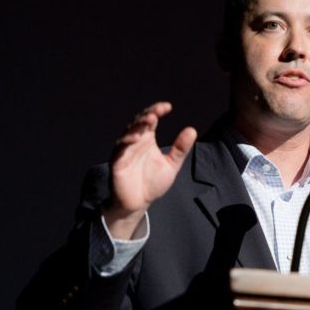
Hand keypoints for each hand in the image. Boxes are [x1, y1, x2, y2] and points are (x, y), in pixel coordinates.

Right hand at [103, 102, 196, 239]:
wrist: (139, 202)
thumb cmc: (153, 182)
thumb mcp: (171, 164)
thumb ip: (180, 149)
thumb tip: (192, 130)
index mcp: (147, 139)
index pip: (151, 119)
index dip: (157, 110)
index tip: (168, 106)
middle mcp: (135, 141)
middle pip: (138, 122)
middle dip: (147, 115)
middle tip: (157, 111)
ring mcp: (125, 150)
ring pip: (128, 133)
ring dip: (138, 126)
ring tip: (149, 120)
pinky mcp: (117, 162)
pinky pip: (120, 149)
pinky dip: (127, 142)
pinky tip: (136, 138)